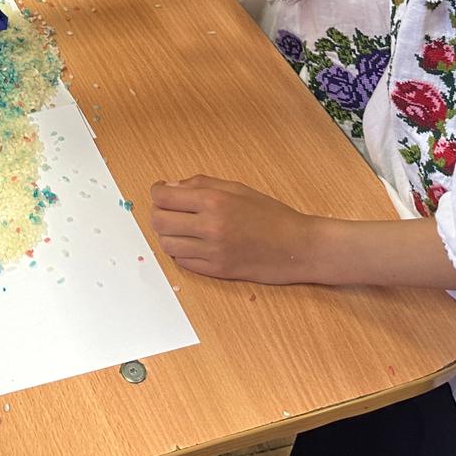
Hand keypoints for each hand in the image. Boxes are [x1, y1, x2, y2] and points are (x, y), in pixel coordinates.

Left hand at [149, 175, 320, 283]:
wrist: (298, 247)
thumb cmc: (271, 214)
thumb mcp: (237, 188)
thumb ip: (200, 184)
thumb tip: (170, 187)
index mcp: (214, 201)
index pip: (163, 197)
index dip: (157, 192)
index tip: (161, 191)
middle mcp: (210, 226)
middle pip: (159, 221)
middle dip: (159, 213)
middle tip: (169, 209)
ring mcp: (212, 252)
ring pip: (166, 244)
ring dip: (168, 234)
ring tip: (181, 227)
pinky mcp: (217, 270)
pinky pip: (183, 262)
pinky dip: (182, 252)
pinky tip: (193, 243)